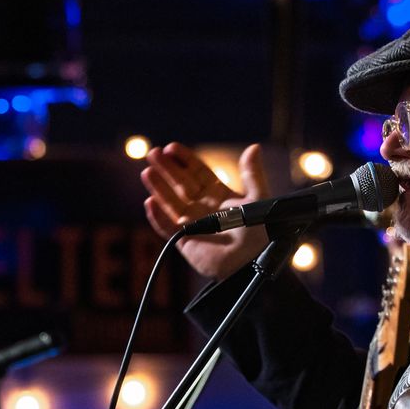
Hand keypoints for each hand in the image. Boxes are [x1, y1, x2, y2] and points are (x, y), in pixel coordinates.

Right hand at [141, 142, 270, 280]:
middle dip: (167, 169)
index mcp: (220, 195)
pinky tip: (150, 202)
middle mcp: (204, 208)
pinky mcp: (186, 242)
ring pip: (170, 203)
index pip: (198, 173)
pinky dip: (158, 217)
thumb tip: (253, 147)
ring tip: (147, 172)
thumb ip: (252, 174)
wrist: (256, 261)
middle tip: (154, 153)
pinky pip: (168, 229)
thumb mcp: (259, 198)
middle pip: (181, 184)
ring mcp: (193, 225)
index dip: (185, 160)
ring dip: (159, 188)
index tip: (171, 147)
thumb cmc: (262, 232)